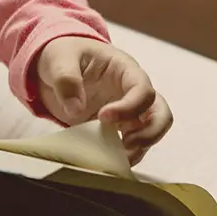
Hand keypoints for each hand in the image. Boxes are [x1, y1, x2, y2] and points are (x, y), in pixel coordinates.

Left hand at [35, 36, 172, 164]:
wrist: (56, 66)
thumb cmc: (64, 54)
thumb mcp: (59, 59)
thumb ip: (66, 79)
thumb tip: (75, 108)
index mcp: (125, 69)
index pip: (143, 90)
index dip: (129, 107)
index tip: (103, 117)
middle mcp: (132, 92)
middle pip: (160, 113)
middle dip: (150, 133)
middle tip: (126, 144)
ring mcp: (127, 112)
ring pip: (150, 133)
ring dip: (139, 148)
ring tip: (116, 157)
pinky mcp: (116, 128)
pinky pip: (131, 144)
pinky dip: (124, 156)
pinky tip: (108, 161)